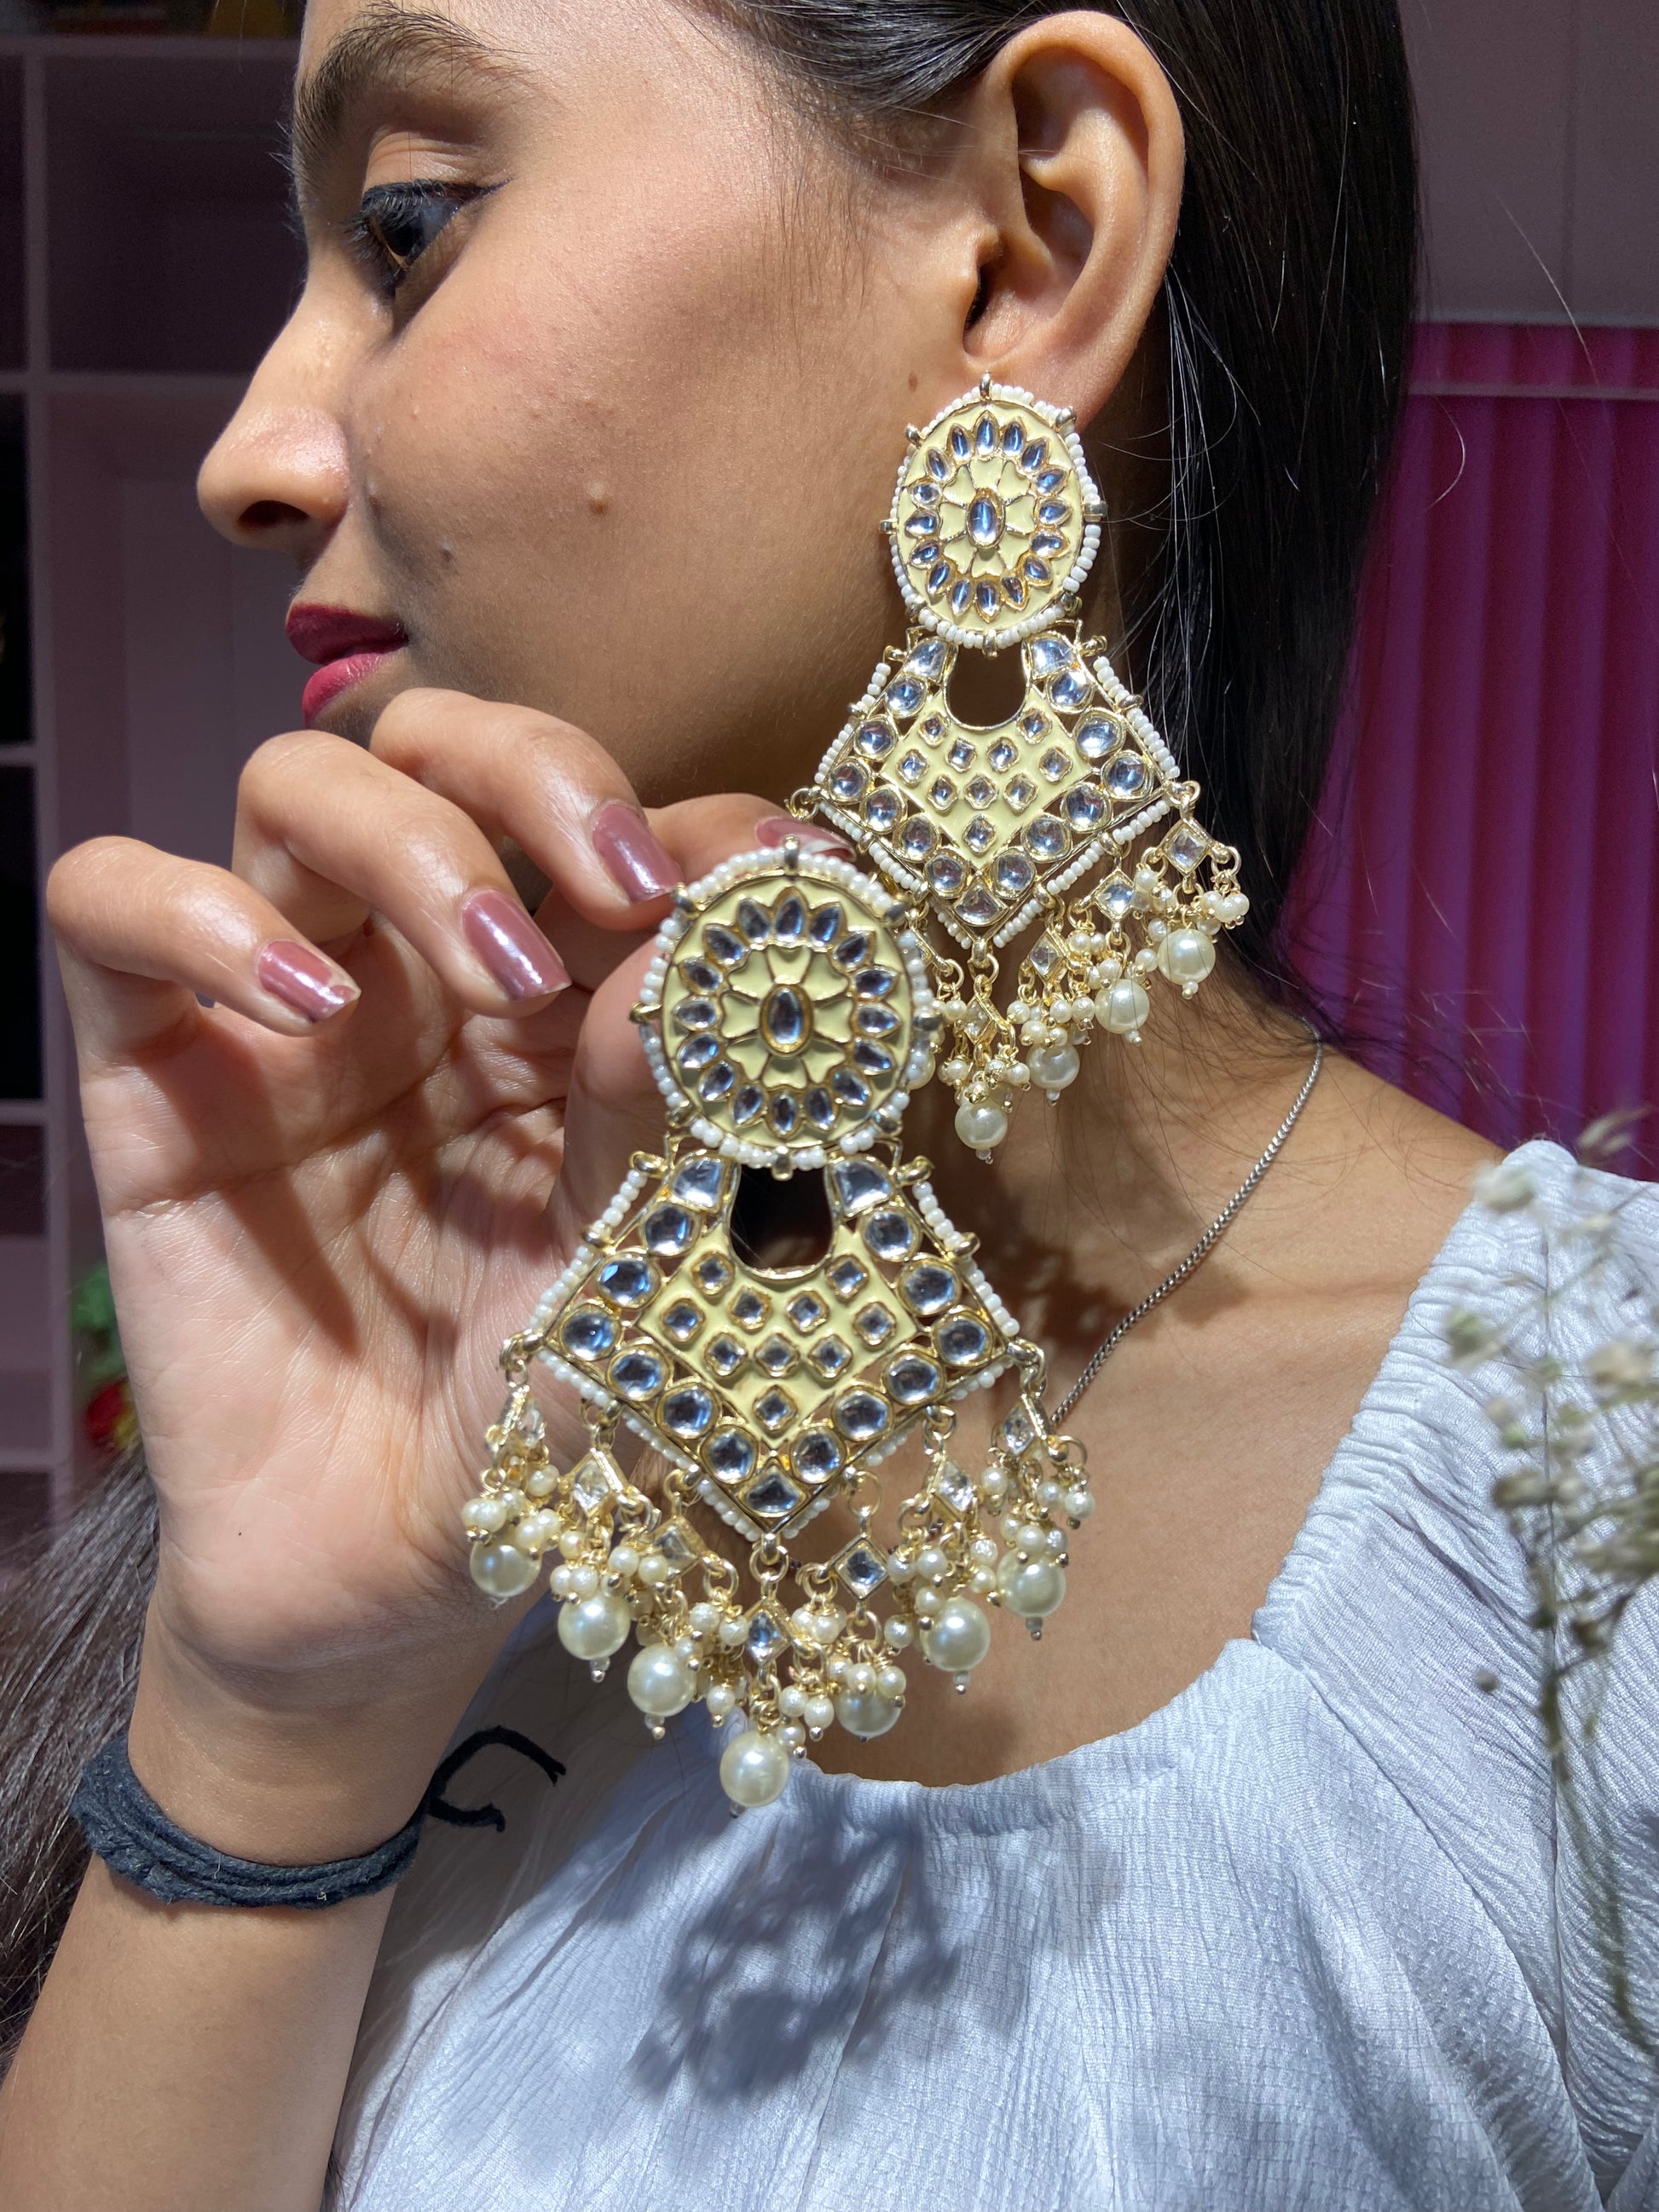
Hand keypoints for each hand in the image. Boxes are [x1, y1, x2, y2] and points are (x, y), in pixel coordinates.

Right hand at [47, 688, 816, 1845]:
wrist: (384, 1579)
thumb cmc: (531, 1422)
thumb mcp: (632, 1274)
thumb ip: (665, 1112)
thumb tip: (707, 940)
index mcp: (566, 1010)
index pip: (611, 832)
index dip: (693, 822)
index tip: (784, 873)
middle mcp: (426, 982)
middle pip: (444, 749)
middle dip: (539, 773)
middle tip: (622, 880)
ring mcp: (287, 1016)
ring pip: (294, 792)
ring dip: (408, 839)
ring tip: (497, 973)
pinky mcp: (153, 1078)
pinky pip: (108, 908)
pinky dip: (194, 914)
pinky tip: (307, 1005)